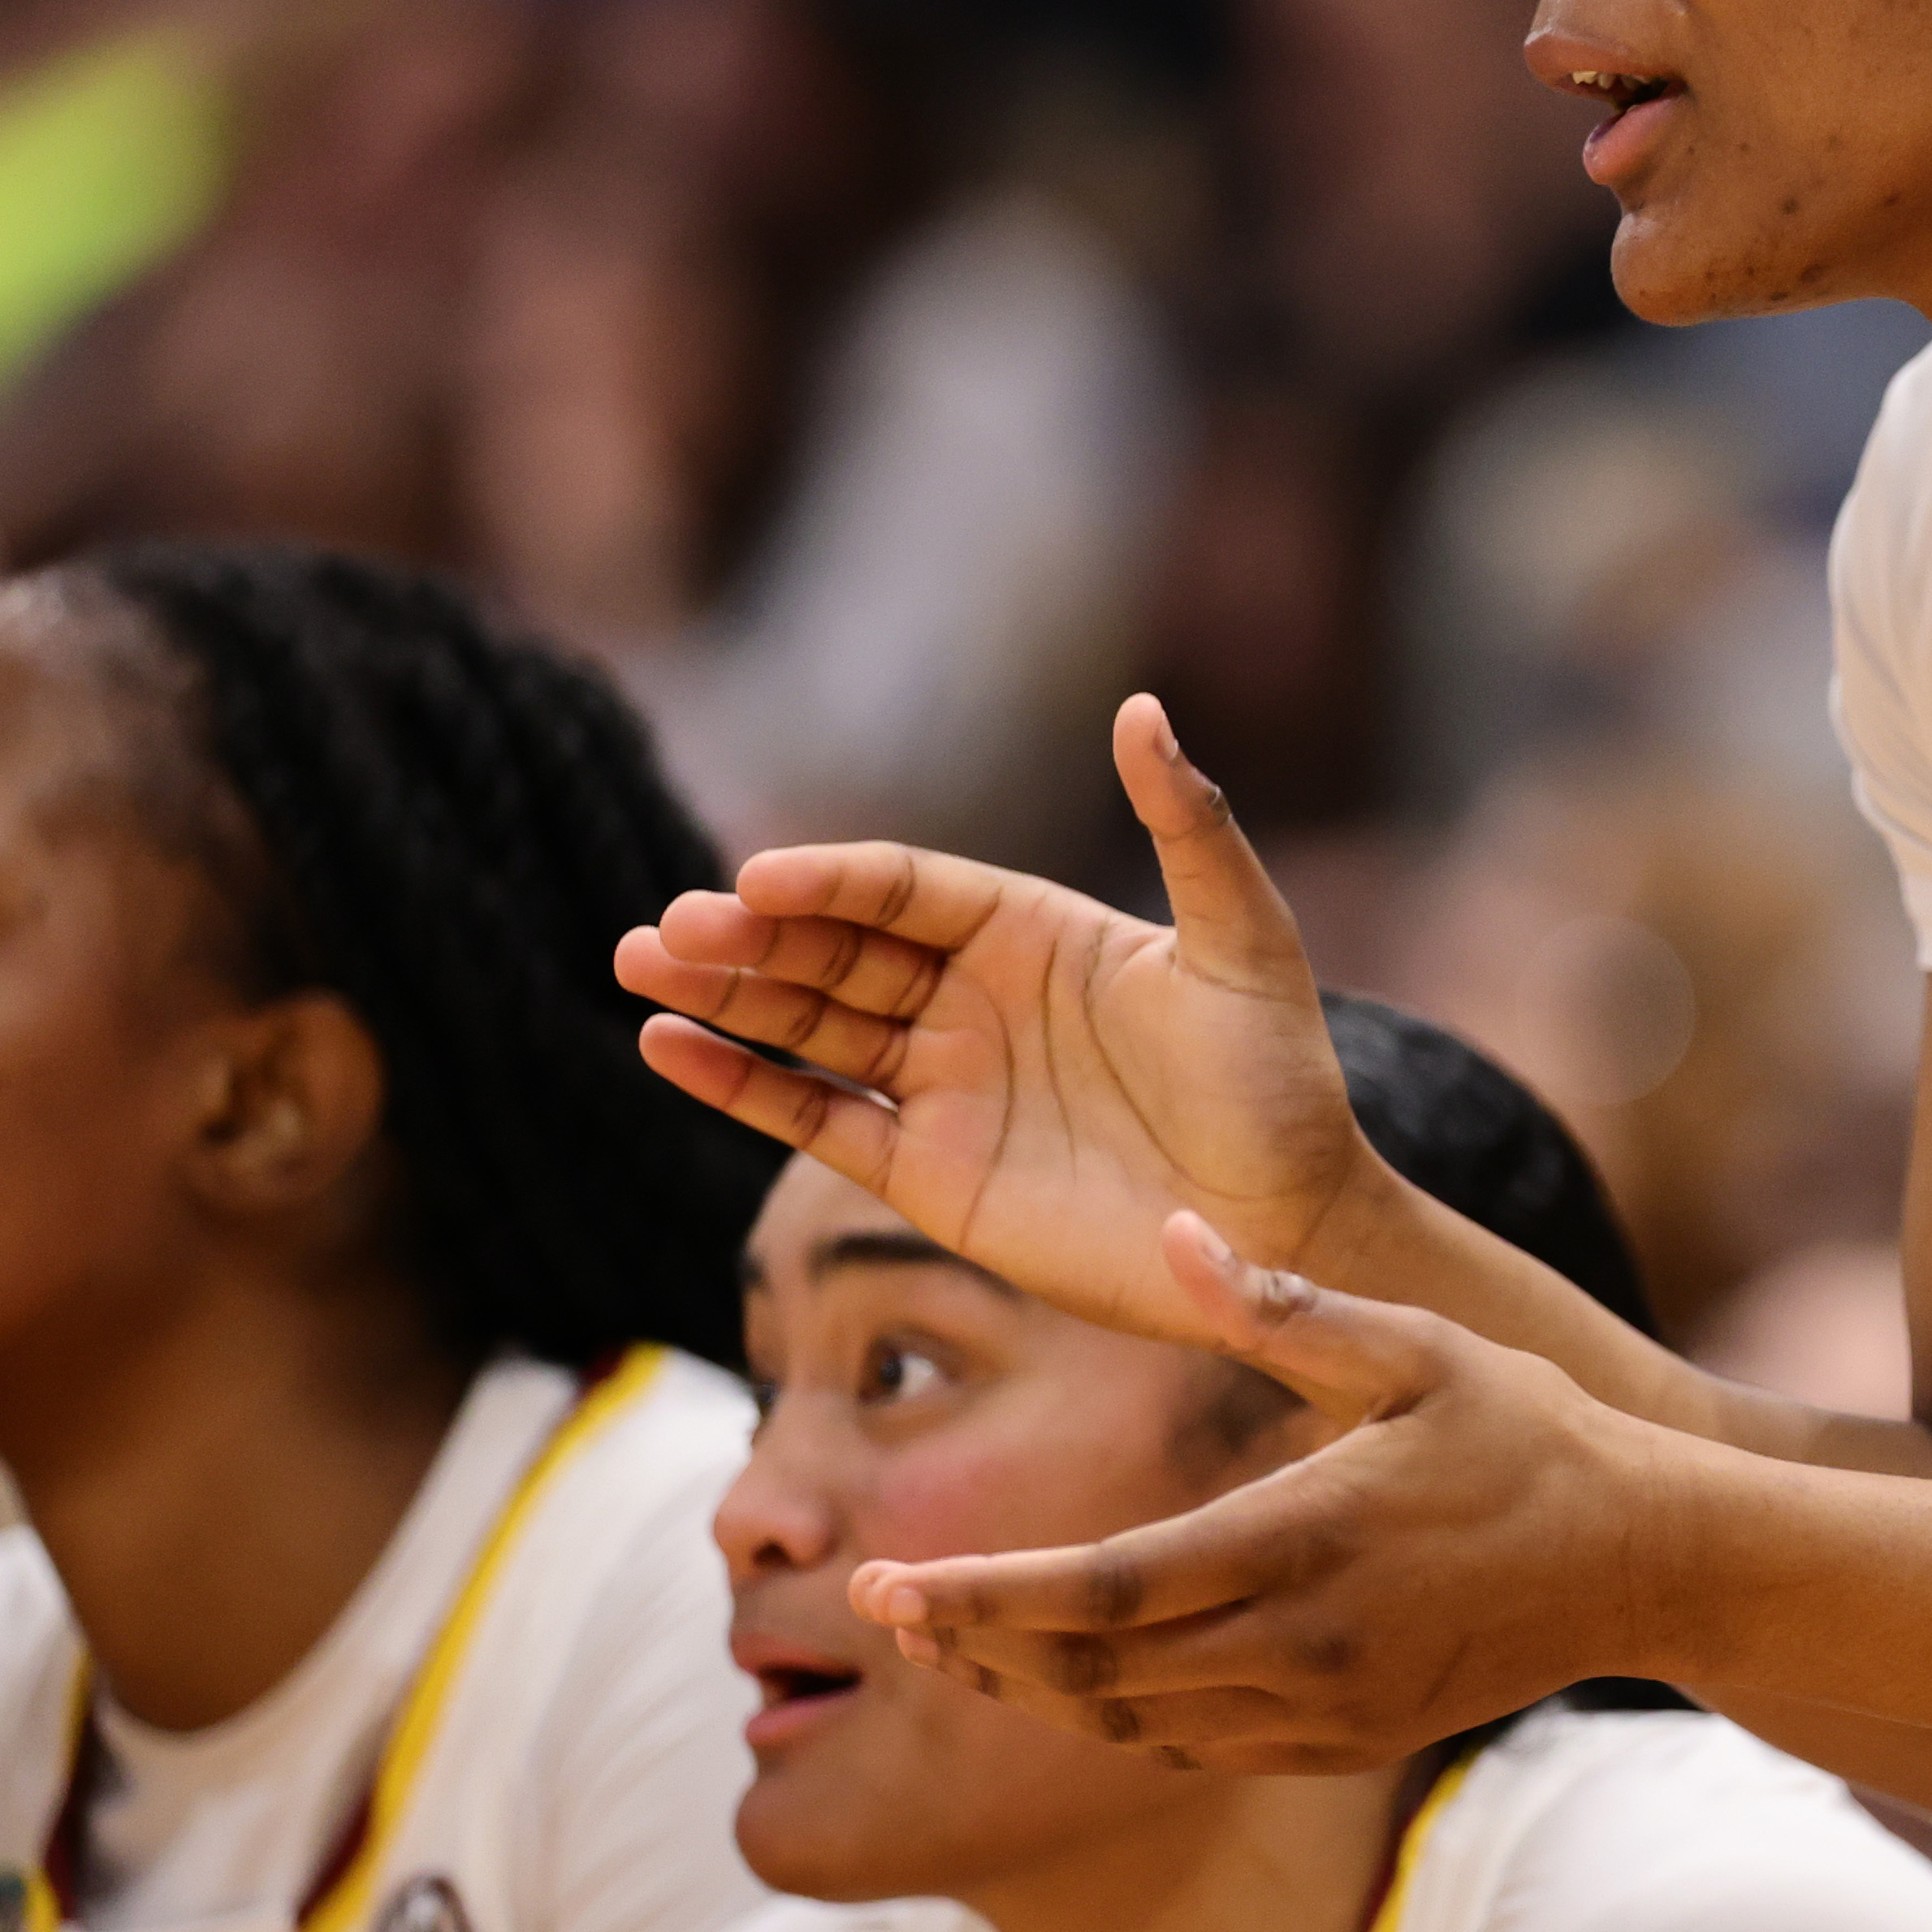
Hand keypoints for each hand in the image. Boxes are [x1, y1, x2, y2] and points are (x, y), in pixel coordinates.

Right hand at [616, 695, 1384, 1351]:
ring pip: (809, 1025)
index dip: (832, 882)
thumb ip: (1189, 826)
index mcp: (1034, 931)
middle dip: (750, 938)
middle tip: (666, 929)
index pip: (904, 889)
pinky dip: (741, 1085)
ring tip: (637, 967)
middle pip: (837, 951)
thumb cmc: (1283, 1076)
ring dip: (723, 998)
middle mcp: (975, 998)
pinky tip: (668, 1049)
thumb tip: (1139, 708)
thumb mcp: (1245, 939)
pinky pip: (816, 1116)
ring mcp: (945, 1084)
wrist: (1295, 1223)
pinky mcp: (928, 1172)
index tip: (762, 880)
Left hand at [850, 1214, 1678, 1771]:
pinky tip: (1070, 1677)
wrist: (1648, 1562)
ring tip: (950, 1647)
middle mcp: (1297, 1642)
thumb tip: (1168, 1227)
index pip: (1096, 1589)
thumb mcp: (1416, 1344)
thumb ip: (1281, 1303)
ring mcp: (1320, 1707)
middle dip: (970, 1649)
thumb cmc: (1530, 1434)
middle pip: (1087, 1674)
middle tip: (878, 1612)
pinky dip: (1113, 1719)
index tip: (882, 1585)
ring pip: (1128, 1725)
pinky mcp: (1341, 1741)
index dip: (977, 1598)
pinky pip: (1193, 1747)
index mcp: (1300, 1538)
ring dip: (1027, 1693)